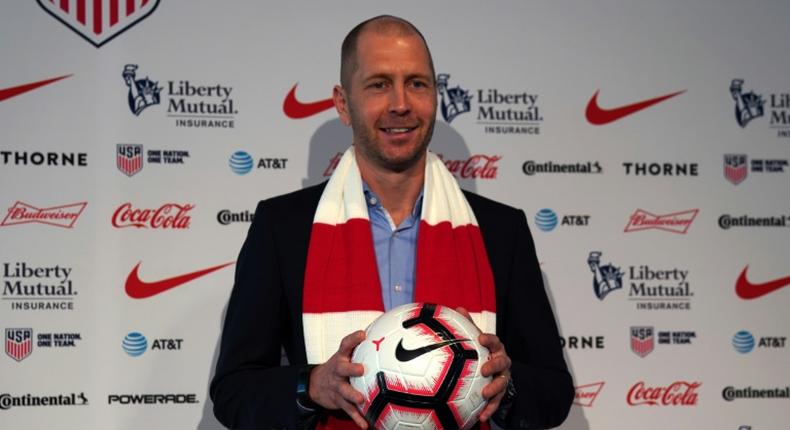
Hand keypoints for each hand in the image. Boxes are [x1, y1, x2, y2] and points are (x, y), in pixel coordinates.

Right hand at [308, 330, 368, 428]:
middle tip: (361, 369)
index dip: (353, 339)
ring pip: (344, 391)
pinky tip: (365, 425)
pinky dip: (357, 418)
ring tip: (361, 400)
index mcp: (341, 357)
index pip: (345, 345)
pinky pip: (349, 410)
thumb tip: (385, 333)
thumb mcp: (345, 354)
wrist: (316, 384)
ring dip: (352, 395)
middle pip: (342, 368)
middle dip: (351, 369)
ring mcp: (337, 386)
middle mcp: (338, 371)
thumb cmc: (339, 366)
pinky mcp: (339, 401)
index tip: (362, 334)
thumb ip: (360, 346)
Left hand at [455, 307, 511, 422]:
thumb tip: (458, 309)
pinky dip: (490, 409)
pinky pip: (497, 402)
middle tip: (484, 370)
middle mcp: (502, 362)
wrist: (493, 371)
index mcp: (495, 348)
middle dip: (494, 366)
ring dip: (494, 389)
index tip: (481, 338)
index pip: (495, 341)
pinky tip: (481, 416)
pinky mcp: (500, 394)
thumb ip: (468, 325)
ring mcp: (502, 378)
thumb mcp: (475, 338)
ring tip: (484, 394)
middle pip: (502, 362)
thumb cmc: (481, 352)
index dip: (489, 339)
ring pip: (502, 383)